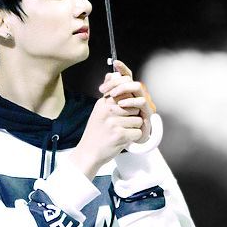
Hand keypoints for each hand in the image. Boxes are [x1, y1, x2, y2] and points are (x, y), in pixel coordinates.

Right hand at [69, 60, 155, 179]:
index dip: (129, 98)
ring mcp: (113, 122)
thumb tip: (111, 74)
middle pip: (134, 107)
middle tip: (121, 125)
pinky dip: (133, 138)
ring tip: (120, 132)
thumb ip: (108, 94)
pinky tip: (122, 139)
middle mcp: (107, 111)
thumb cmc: (96, 132)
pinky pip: (138, 132)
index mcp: (103, 103)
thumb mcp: (99, 110)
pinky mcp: (120, 134)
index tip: (126, 107)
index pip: (123, 91)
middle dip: (132, 116)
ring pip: (138, 120)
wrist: (88, 153)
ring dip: (133, 128)